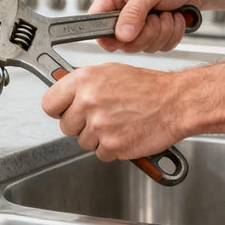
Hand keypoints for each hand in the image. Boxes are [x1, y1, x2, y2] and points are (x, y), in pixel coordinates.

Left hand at [41, 63, 182, 160]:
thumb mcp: (110, 72)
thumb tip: (65, 94)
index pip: (49, 104)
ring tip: (118, 121)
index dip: (59, 109)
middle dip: (81, 124)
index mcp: (85, 80)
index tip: (66, 110)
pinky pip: (100, 153)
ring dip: (97, 136)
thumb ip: (84, 84)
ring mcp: (99, 126)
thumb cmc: (148, 87)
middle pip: (66, 126)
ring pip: (82, 141)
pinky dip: (111, 148)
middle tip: (102, 115)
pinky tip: (124, 132)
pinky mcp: (111, 146)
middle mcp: (88, 102)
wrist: (175, 102)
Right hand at [89, 0, 201, 52]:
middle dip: (147, 32)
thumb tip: (121, 34)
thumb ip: (134, 12)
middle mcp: (122, 12)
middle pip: (122, 43)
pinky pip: (159, 48)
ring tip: (167, 14)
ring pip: (143, 47)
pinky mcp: (153, 34)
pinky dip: (172, 35)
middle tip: (156, 16)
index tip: (128, 35)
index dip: (110, 36)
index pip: (96, 24)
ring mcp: (138, 25)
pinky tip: (174, 19)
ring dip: (162, 32)